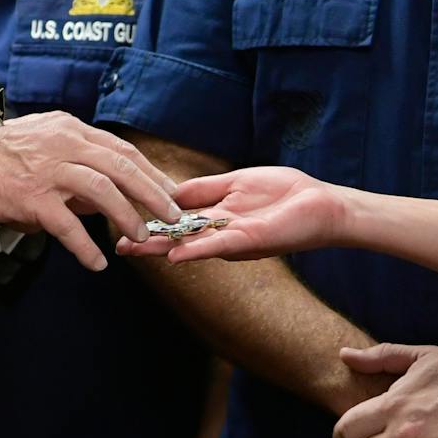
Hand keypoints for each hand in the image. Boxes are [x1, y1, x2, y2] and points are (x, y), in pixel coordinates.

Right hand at [0, 113, 176, 270]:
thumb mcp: (41, 145)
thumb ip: (75, 165)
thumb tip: (106, 197)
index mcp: (69, 129)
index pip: (121, 149)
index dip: (150, 171)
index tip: (170, 190)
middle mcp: (63, 144)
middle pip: (121, 166)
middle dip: (152, 192)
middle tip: (171, 214)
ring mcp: (48, 170)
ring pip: (102, 190)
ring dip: (126, 215)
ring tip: (141, 236)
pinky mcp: (30, 196)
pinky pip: (67, 225)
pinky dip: (85, 245)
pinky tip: (97, 261)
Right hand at [119, 166, 349, 263]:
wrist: (321, 204)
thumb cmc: (284, 192)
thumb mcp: (235, 182)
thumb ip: (203, 189)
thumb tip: (171, 191)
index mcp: (215, 216)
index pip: (176, 220)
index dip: (150, 221)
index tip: (122, 219)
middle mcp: (219, 232)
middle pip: (177, 237)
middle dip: (147, 241)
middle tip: (117, 246)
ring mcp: (231, 239)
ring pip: (190, 245)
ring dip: (162, 249)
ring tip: (133, 251)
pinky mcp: (248, 241)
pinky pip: (216, 245)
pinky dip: (195, 250)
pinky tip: (173, 254)